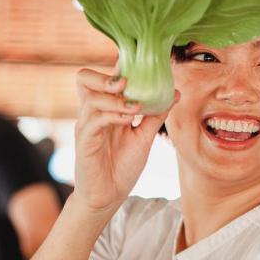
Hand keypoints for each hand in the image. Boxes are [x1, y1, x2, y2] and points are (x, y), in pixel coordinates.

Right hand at [72, 68, 178, 213]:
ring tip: (136, 107)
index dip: (118, 65)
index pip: (104, 77)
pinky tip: (129, 121)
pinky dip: (112, 116)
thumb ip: (155, 115)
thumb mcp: (144, 137)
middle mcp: (92, 113)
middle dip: (105, 76)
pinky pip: (94, 121)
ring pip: (91, 98)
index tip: (141, 63)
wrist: (109, 196)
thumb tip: (175, 93)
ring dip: (115, 99)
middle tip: (127, 82)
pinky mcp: (85, 142)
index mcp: (105, 108)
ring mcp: (86, 126)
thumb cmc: (122, 166)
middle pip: (84, 78)